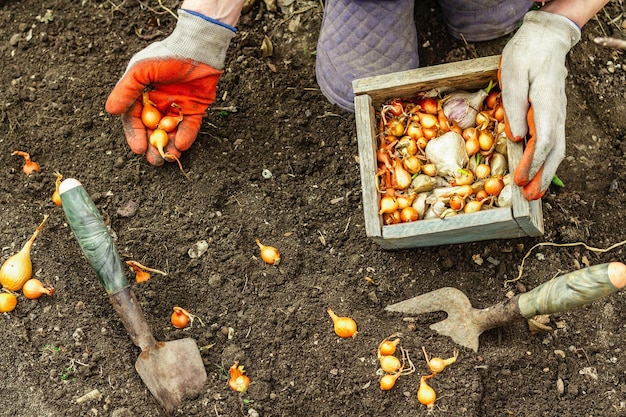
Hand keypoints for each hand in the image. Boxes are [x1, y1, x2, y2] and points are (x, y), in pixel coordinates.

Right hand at [105, 9, 236, 164]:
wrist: (199, 48)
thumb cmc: (167, 55)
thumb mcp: (141, 71)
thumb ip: (126, 91)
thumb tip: (110, 111)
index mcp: (141, 94)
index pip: (135, 119)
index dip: (135, 135)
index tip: (137, 149)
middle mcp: (158, 103)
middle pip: (153, 130)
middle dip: (153, 146)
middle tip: (154, 160)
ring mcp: (178, 107)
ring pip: (172, 131)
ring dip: (170, 145)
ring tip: (169, 157)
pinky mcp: (196, 109)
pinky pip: (190, 127)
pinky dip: (186, 136)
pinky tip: (182, 145)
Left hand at [498, 10, 579, 199]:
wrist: (545, 39)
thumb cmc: (525, 54)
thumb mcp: (511, 75)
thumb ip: (513, 107)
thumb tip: (516, 138)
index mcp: (545, 103)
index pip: (544, 140)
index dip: (532, 163)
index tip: (521, 179)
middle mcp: (555, 112)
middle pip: (555, 150)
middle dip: (543, 175)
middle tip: (531, 196)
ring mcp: (556, 113)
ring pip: (557, 147)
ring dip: (546, 171)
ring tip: (535, 190)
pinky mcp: (551, 114)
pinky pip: (552, 140)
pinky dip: (546, 158)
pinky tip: (537, 169)